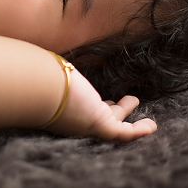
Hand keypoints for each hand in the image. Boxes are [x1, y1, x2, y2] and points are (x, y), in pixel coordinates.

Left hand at [42, 67, 156, 141]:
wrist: (36, 87)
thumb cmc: (36, 77)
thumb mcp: (45, 71)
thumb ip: (47, 66)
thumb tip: (39, 54)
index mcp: (60, 110)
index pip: (78, 110)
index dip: (90, 105)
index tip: (98, 99)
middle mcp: (73, 122)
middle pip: (93, 120)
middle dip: (106, 111)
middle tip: (115, 103)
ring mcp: (86, 125)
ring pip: (111, 123)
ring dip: (124, 112)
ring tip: (133, 100)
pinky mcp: (99, 124)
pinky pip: (124, 133)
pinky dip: (139, 131)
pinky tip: (152, 126)